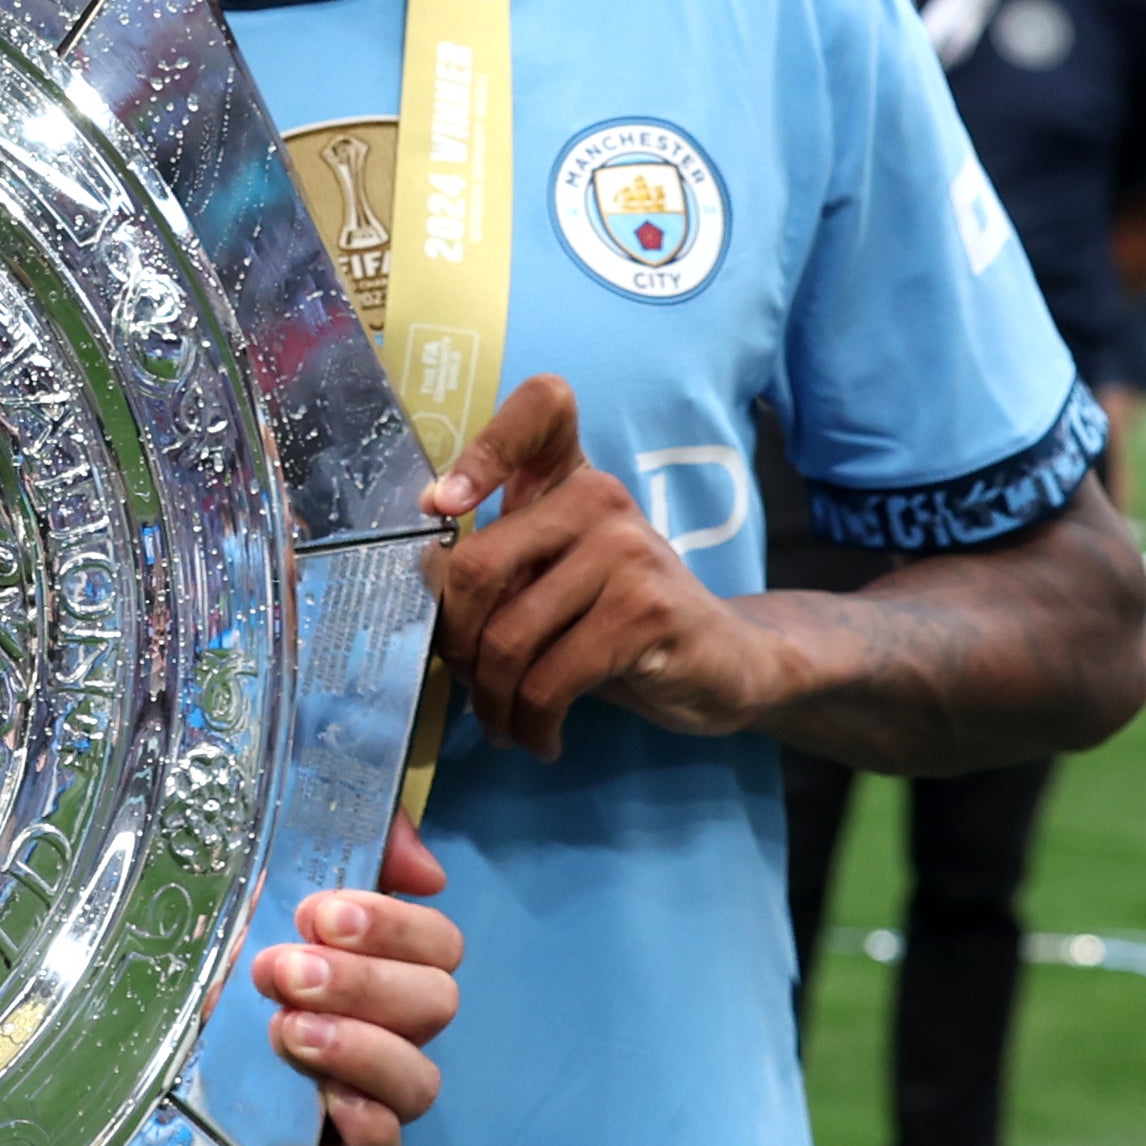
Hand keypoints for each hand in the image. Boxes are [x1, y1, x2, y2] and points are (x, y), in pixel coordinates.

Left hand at [250, 818, 457, 1145]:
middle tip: (281, 970)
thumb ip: (361, 844)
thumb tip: (426, 873)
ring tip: (287, 1030)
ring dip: (360, 1048)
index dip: (393, 926)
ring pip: (421, 1082)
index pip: (440, 943)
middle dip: (361, 982)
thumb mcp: (275, 877)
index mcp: (387, 965)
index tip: (318, 915)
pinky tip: (327, 1099)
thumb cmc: (228, 952)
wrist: (152, 1050)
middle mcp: (394, 1031)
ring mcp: (374, 1099)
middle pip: (435, 1004)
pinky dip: (370, 1129)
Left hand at [419, 376, 781, 761]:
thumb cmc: (618, 624)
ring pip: (509, 637)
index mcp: (573, 478)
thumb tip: (422, 587)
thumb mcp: (556, 583)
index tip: (439, 508)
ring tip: (505, 725)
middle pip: (477, 564)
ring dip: (493, 699)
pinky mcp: (648, 611)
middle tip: (466, 682)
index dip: (484, 446)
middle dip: (455, 643)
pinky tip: (542, 737)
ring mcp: (628, 551)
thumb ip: (499, 569)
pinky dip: (533, 721)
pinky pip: (553, 678)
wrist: (723, 665)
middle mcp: (601, 498)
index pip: (542, 408)